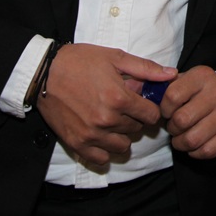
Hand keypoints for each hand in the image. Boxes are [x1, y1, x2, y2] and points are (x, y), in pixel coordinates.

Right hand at [36, 43, 176, 166]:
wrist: (44, 73)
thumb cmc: (79, 61)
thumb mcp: (115, 57)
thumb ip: (146, 68)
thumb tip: (172, 75)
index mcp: (119, 98)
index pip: (151, 116)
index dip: (150, 109)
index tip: (143, 104)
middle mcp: (107, 120)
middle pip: (137, 130)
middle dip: (134, 118)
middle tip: (123, 107)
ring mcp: (91, 134)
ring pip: (122, 146)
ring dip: (121, 135)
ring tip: (112, 120)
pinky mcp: (76, 144)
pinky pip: (101, 158)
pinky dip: (105, 150)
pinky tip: (101, 135)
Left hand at [160, 66, 215, 159]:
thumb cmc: (200, 92)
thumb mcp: (185, 80)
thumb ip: (166, 85)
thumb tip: (149, 94)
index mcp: (203, 76)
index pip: (172, 96)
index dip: (163, 109)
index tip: (167, 111)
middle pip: (181, 120)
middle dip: (172, 128)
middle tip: (174, 126)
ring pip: (192, 139)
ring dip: (180, 143)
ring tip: (181, 137)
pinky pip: (207, 151)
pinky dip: (195, 153)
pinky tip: (194, 145)